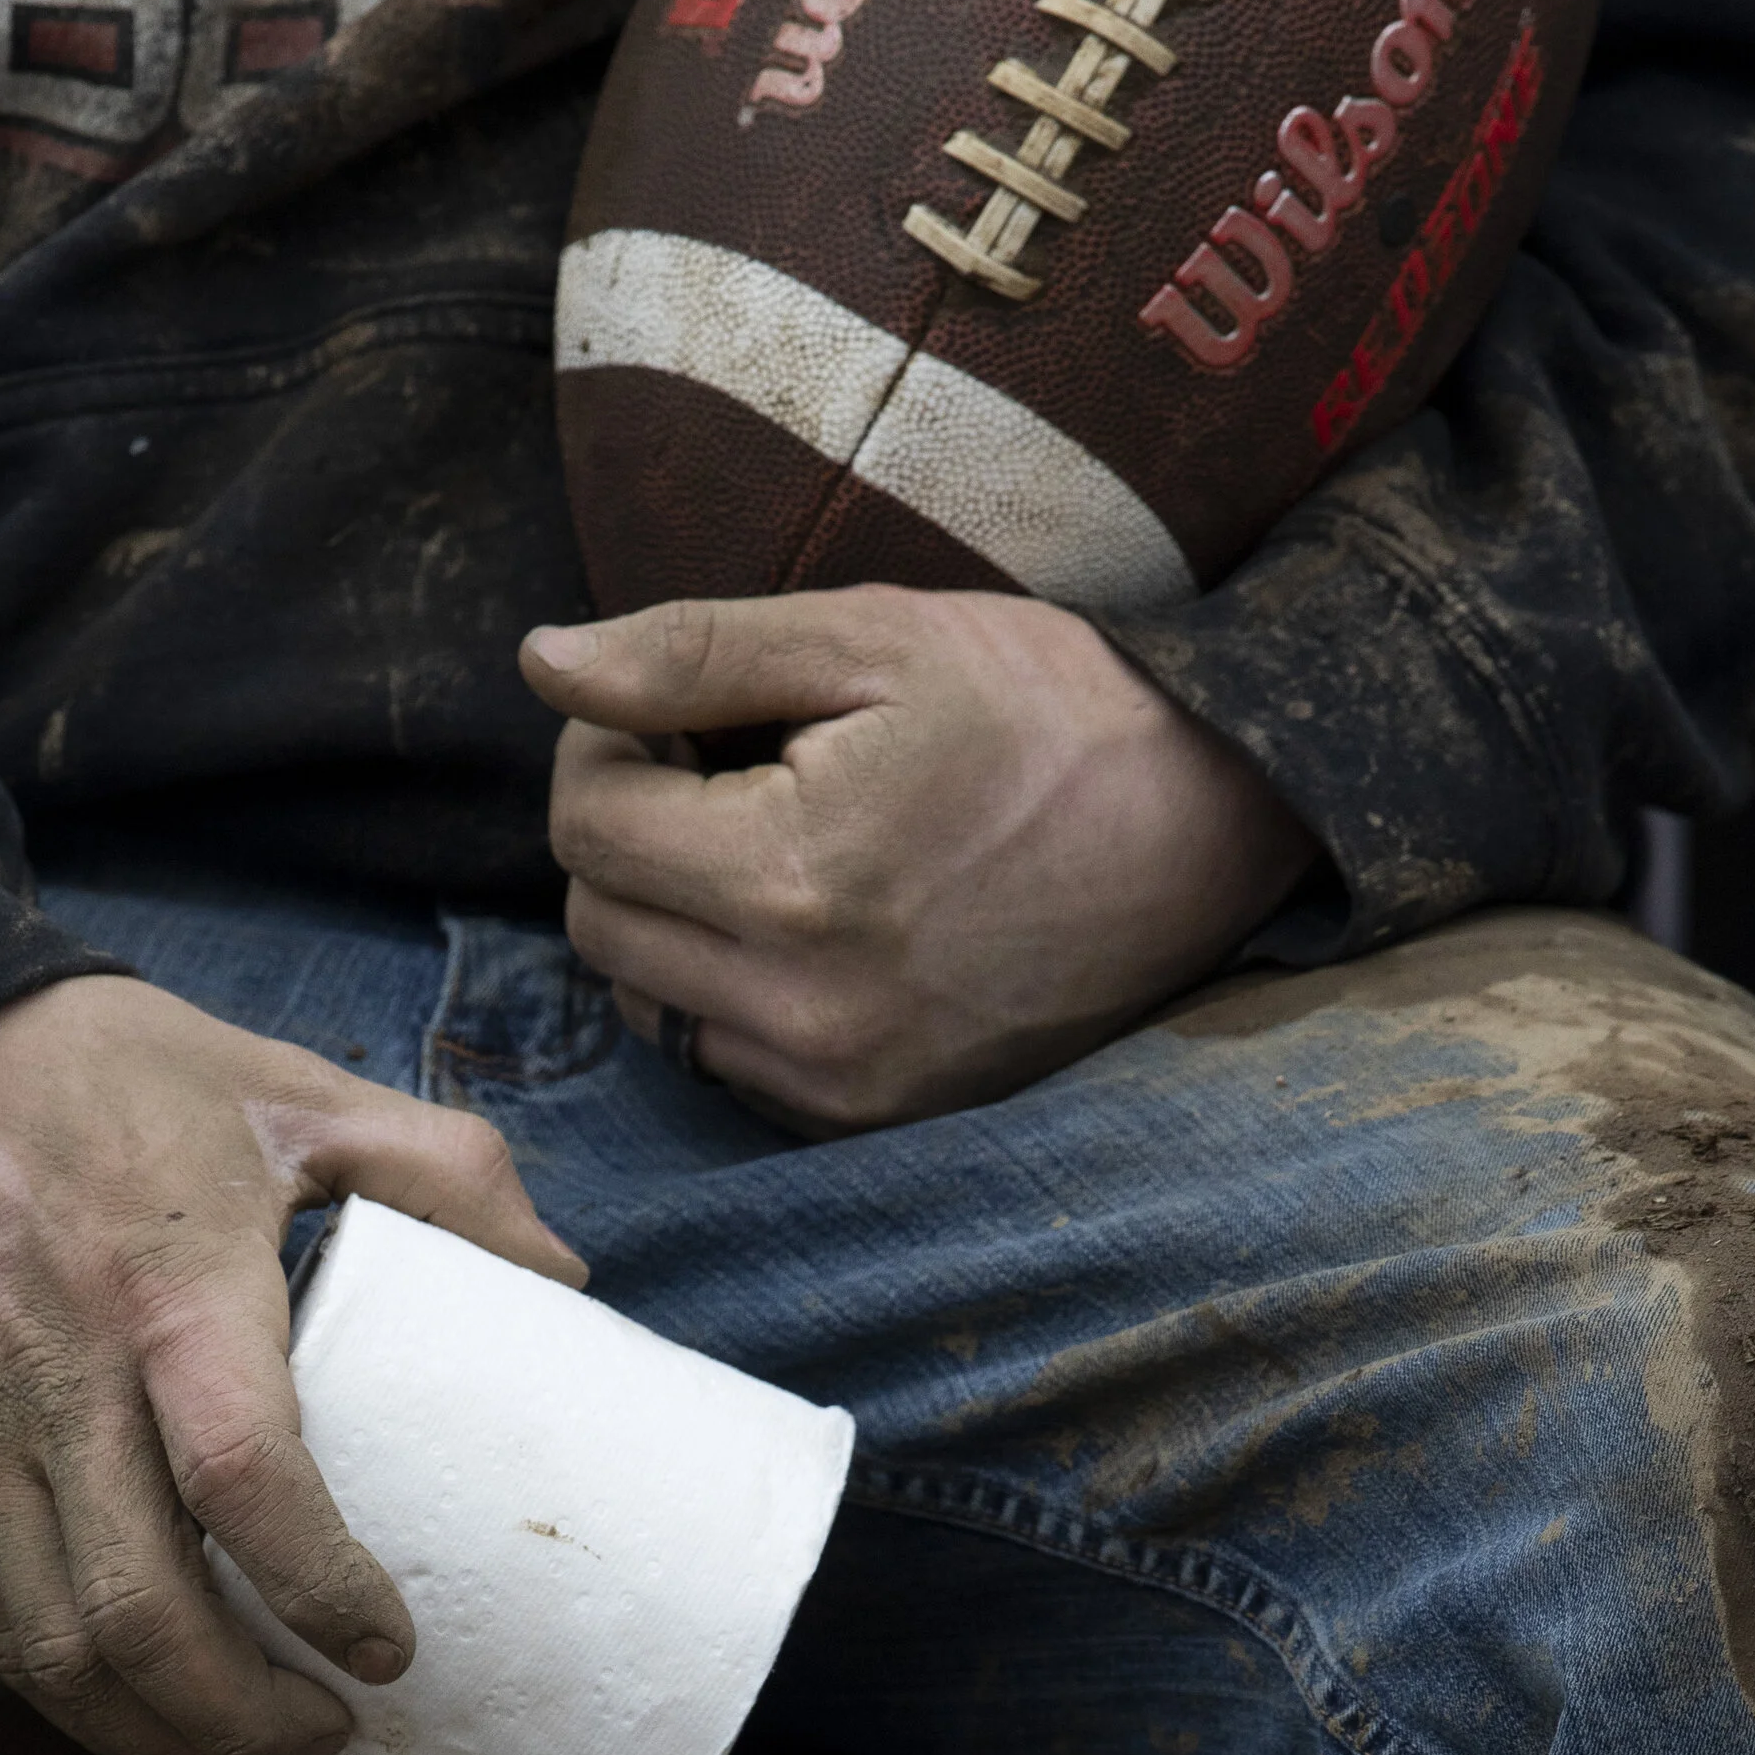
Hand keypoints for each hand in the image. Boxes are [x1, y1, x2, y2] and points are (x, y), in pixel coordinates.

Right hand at [0, 978, 584, 1754]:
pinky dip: (78, 1701)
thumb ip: (440, 1169)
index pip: (244, 1477)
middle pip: (139, 1616)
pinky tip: (153, 1715)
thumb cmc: (101, 1072)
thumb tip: (561, 1277)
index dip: (321, 1587)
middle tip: (335, 1740)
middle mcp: (66, 1389)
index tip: (391, 1650)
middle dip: (243, 1720)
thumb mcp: (287, 1086)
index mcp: (170, 1292)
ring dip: (162, 1739)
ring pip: (56, 1651)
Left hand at [529, 588, 1314, 1130]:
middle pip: (597, 920)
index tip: (682, 713)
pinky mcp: (873, 1117)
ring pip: (649, 1002)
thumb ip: (690, 651)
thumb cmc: (1047, 707)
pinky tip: (819, 920)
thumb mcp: (872, 637)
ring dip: (673, 917)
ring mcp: (841, 1081)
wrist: (1215, 822)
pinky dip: (734, 990)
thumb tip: (540, 662)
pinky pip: (726, 1060)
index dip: (606, 744)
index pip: (582, 824)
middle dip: (631, 831)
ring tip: (777, 840)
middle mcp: (806, 1009)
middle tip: (727, 766)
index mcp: (794, 879)